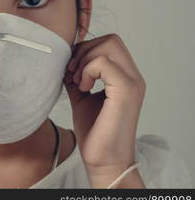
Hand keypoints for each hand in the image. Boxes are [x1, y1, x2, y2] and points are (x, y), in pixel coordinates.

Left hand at [63, 34, 145, 184]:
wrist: (102, 160)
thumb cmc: (94, 132)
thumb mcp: (82, 97)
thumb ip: (77, 78)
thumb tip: (65, 62)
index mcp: (125, 77)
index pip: (109, 43)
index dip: (86, 49)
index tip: (71, 69)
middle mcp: (133, 77)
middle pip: (111, 40)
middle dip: (85, 51)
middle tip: (73, 73)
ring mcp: (132, 83)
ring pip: (109, 46)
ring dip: (85, 60)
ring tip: (78, 82)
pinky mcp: (126, 92)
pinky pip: (104, 63)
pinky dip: (88, 70)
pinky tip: (83, 88)